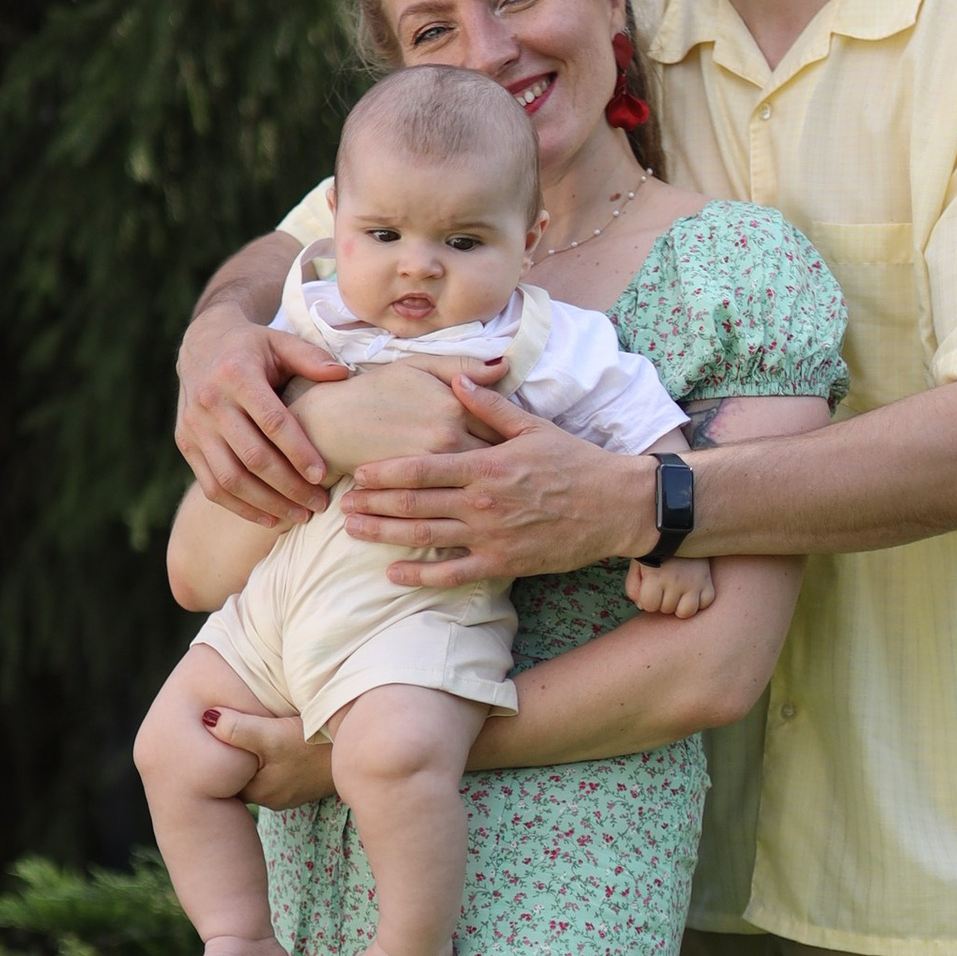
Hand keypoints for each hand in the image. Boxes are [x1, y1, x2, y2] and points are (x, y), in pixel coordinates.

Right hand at [176, 310, 349, 527]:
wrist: (199, 345)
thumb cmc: (251, 348)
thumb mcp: (279, 342)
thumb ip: (310, 358)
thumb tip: (342, 375)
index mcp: (236, 374)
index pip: (272, 421)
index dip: (298, 452)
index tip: (322, 476)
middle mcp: (210, 402)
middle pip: (252, 456)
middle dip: (289, 487)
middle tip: (320, 504)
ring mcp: (194, 427)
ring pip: (230, 479)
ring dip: (268, 504)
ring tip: (300, 516)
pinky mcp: (185, 445)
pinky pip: (212, 487)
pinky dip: (241, 508)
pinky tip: (271, 518)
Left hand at [203, 706, 340, 808]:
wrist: (365, 749)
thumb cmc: (318, 746)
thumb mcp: (274, 736)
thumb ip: (239, 730)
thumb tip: (207, 720)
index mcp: (261, 792)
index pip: (226, 776)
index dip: (216, 752)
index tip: (209, 727)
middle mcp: (275, 797)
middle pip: (244, 772)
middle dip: (235, 751)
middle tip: (225, 720)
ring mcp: (293, 789)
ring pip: (262, 767)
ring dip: (257, 749)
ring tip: (251, 724)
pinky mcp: (308, 778)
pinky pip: (281, 765)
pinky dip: (276, 751)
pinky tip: (279, 732)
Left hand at [341, 378, 657, 590]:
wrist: (615, 506)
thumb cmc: (576, 463)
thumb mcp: (534, 426)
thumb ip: (490, 407)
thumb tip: (460, 381)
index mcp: (486, 465)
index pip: (421, 468)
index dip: (384, 472)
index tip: (356, 472)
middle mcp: (482, 502)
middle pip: (413, 503)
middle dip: (373, 503)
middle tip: (341, 504)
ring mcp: (491, 535)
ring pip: (424, 536)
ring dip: (384, 534)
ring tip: (353, 531)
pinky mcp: (503, 563)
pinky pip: (452, 573)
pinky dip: (419, 574)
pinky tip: (392, 574)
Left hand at [625, 552, 715, 618]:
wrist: (678, 528)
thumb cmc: (655, 549)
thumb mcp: (637, 564)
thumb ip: (633, 586)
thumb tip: (642, 606)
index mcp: (656, 577)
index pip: (649, 606)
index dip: (647, 600)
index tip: (650, 588)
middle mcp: (676, 582)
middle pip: (666, 609)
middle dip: (662, 601)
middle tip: (664, 585)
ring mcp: (694, 583)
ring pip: (686, 612)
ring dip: (680, 606)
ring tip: (677, 593)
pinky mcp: (708, 581)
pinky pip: (706, 603)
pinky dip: (700, 600)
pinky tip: (692, 590)